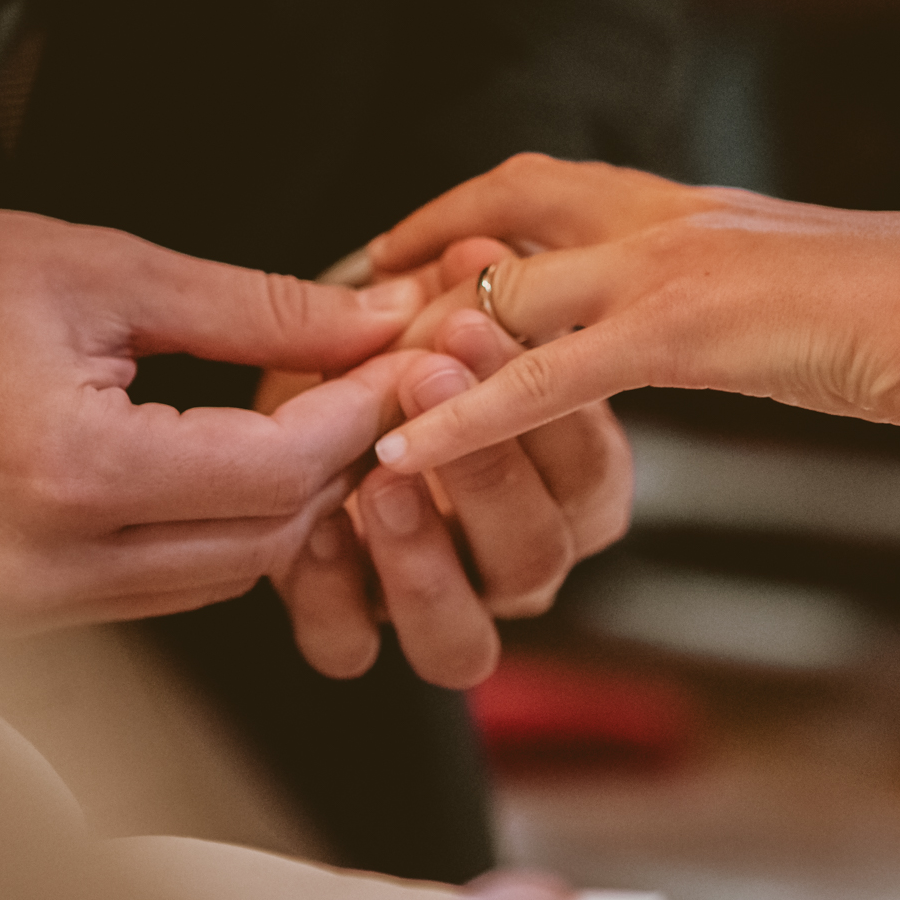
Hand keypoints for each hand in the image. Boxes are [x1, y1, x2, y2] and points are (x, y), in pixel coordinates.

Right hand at [0, 203, 425, 627]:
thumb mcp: (105, 269)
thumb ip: (258, 308)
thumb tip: (378, 321)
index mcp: (71, 472)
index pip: (276, 472)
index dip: (357, 412)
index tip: (399, 357)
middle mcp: (46, 566)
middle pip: (264, 539)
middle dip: (333, 461)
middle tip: (362, 381)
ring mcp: (24, 604)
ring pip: (220, 576)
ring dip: (278, 504)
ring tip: (298, 411)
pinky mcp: (11, 612)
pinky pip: (158, 587)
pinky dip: (211, 530)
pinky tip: (225, 459)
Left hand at [271, 237, 632, 688]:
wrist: (311, 394)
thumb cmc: (403, 352)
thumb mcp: (436, 312)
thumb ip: (464, 291)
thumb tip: (481, 255)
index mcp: (571, 490)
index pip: (588, 471)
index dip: (540, 407)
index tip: (474, 324)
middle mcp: (520, 564)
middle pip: (535, 554)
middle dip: (483, 468)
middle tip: (424, 377)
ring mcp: (443, 611)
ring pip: (460, 639)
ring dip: (423, 557)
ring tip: (381, 476)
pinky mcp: (352, 632)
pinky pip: (350, 645)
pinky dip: (332, 591)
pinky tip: (314, 524)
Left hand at [367, 154, 899, 474]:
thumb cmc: (892, 307)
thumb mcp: (781, 281)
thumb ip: (718, 288)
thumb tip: (706, 313)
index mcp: (676, 205)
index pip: (530, 186)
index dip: (448, 215)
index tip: (391, 255)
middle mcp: (655, 218)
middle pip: (491, 221)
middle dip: (401, 265)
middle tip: (326, 312)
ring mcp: (661, 269)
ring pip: (501, 295)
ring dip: (410, 341)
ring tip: (329, 388)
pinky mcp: (678, 333)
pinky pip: (546, 378)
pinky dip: (467, 416)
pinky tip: (401, 450)